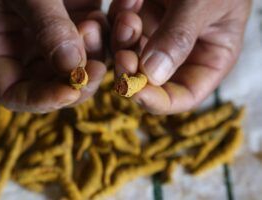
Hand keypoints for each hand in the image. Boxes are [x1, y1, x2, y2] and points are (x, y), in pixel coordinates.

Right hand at [0, 0, 106, 112]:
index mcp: (0, 48)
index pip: (16, 93)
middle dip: (81, 80)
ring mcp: (60, 37)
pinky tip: (125, 9)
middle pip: (58, 84)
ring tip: (100, 22)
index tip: (69, 92)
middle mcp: (31, 49)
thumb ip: (45, 25)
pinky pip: (105, 38)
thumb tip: (71, 67)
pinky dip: (117, 30)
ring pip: (86, 65)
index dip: (41, 99)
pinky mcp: (83, 21)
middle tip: (98, 67)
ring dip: (101, 52)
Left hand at [109, 0, 250, 113]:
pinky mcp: (140, 20)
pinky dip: (119, 20)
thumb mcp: (204, 2)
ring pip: (130, 57)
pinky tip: (129, 1)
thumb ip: (180, 37)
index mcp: (209, 58)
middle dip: (132, 71)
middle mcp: (181, 53)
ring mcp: (157, 36)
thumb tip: (152, 75)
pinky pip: (120, 32)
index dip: (160, 101)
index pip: (184, 95)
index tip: (136, 93)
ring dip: (122, 42)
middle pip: (150, 80)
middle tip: (123, 55)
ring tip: (128, 14)